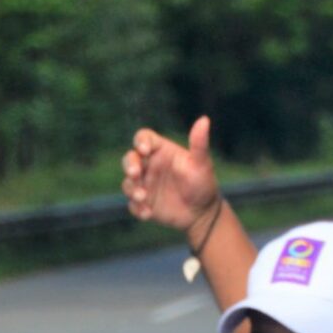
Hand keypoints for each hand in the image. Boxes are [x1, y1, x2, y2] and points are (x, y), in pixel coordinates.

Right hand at [121, 115, 220, 234]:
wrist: (203, 212)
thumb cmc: (203, 183)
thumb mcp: (201, 163)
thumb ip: (199, 143)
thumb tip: (204, 119)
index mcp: (160, 151)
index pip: (143, 139)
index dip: (140, 142)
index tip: (144, 150)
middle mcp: (149, 166)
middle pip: (129, 159)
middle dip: (129, 165)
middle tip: (135, 174)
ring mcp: (144, 185)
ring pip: (128, 183)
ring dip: (132, 189)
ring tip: (143, 197)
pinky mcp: (143, 203)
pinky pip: (133, 205)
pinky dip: (137, 208)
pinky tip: (148, 213)